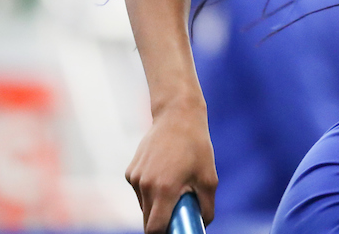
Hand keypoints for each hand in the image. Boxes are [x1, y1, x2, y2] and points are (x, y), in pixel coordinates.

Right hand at [125, 99, 216, 233]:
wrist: (177, 116)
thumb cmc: (196, 146)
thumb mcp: (209, 177)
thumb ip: (206, 206)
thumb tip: (202, 224)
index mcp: (164, 189)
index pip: (155, 228)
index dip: (165, 233)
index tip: (175, 230)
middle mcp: (145, 185)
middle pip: (148, 220)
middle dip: (162, 220)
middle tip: (179, 208)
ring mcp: (135, 178)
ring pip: (144, 206)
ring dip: (156, 205)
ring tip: (174, 184)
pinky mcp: (130, 171)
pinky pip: (140, 192)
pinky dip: (151, 191)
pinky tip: (164, 172)